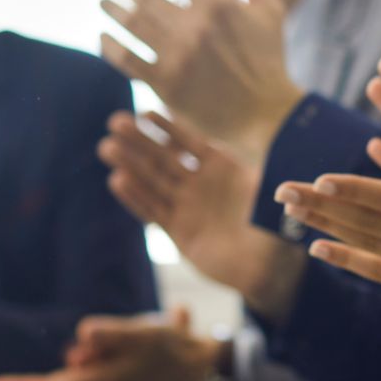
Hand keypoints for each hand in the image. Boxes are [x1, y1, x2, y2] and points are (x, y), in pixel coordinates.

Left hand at [99, 0, 305, 160]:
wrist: (265, 115)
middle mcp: (197, 26)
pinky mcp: (165, 84)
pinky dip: (109, 44)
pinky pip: (125, 57)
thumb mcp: (271, 8)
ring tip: (103, 3)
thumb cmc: (268, 59)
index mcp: (221, 3)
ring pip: (130, 22)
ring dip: (111, 8)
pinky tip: (104, 37)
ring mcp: (179, 56)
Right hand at [100, 110, 305, 320]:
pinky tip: (117, 181)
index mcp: (224, 169)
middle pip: (165, 158)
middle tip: (115, 121)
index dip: (170, 128)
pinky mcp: (178, 230)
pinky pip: (153, 210)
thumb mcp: (272, 196)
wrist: (266, 269)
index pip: (192, 143)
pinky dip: (136, 197)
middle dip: (140, 140)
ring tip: (106, 147)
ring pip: (153, 181)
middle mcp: (202, 184)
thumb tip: (258, 144)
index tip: (146, 112)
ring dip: (130, 164)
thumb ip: (262, 175)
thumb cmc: (275, 229)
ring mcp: (188, 206)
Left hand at [278, 124, 380, 344]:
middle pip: (366, 222)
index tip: (317, 179)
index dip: (352, 190)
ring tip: (290, 212)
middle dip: (322, 205)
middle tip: (281, 190)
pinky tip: (320, 250)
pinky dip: (348, 260)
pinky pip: (380, 272)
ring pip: (366, 244)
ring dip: (326, 227)